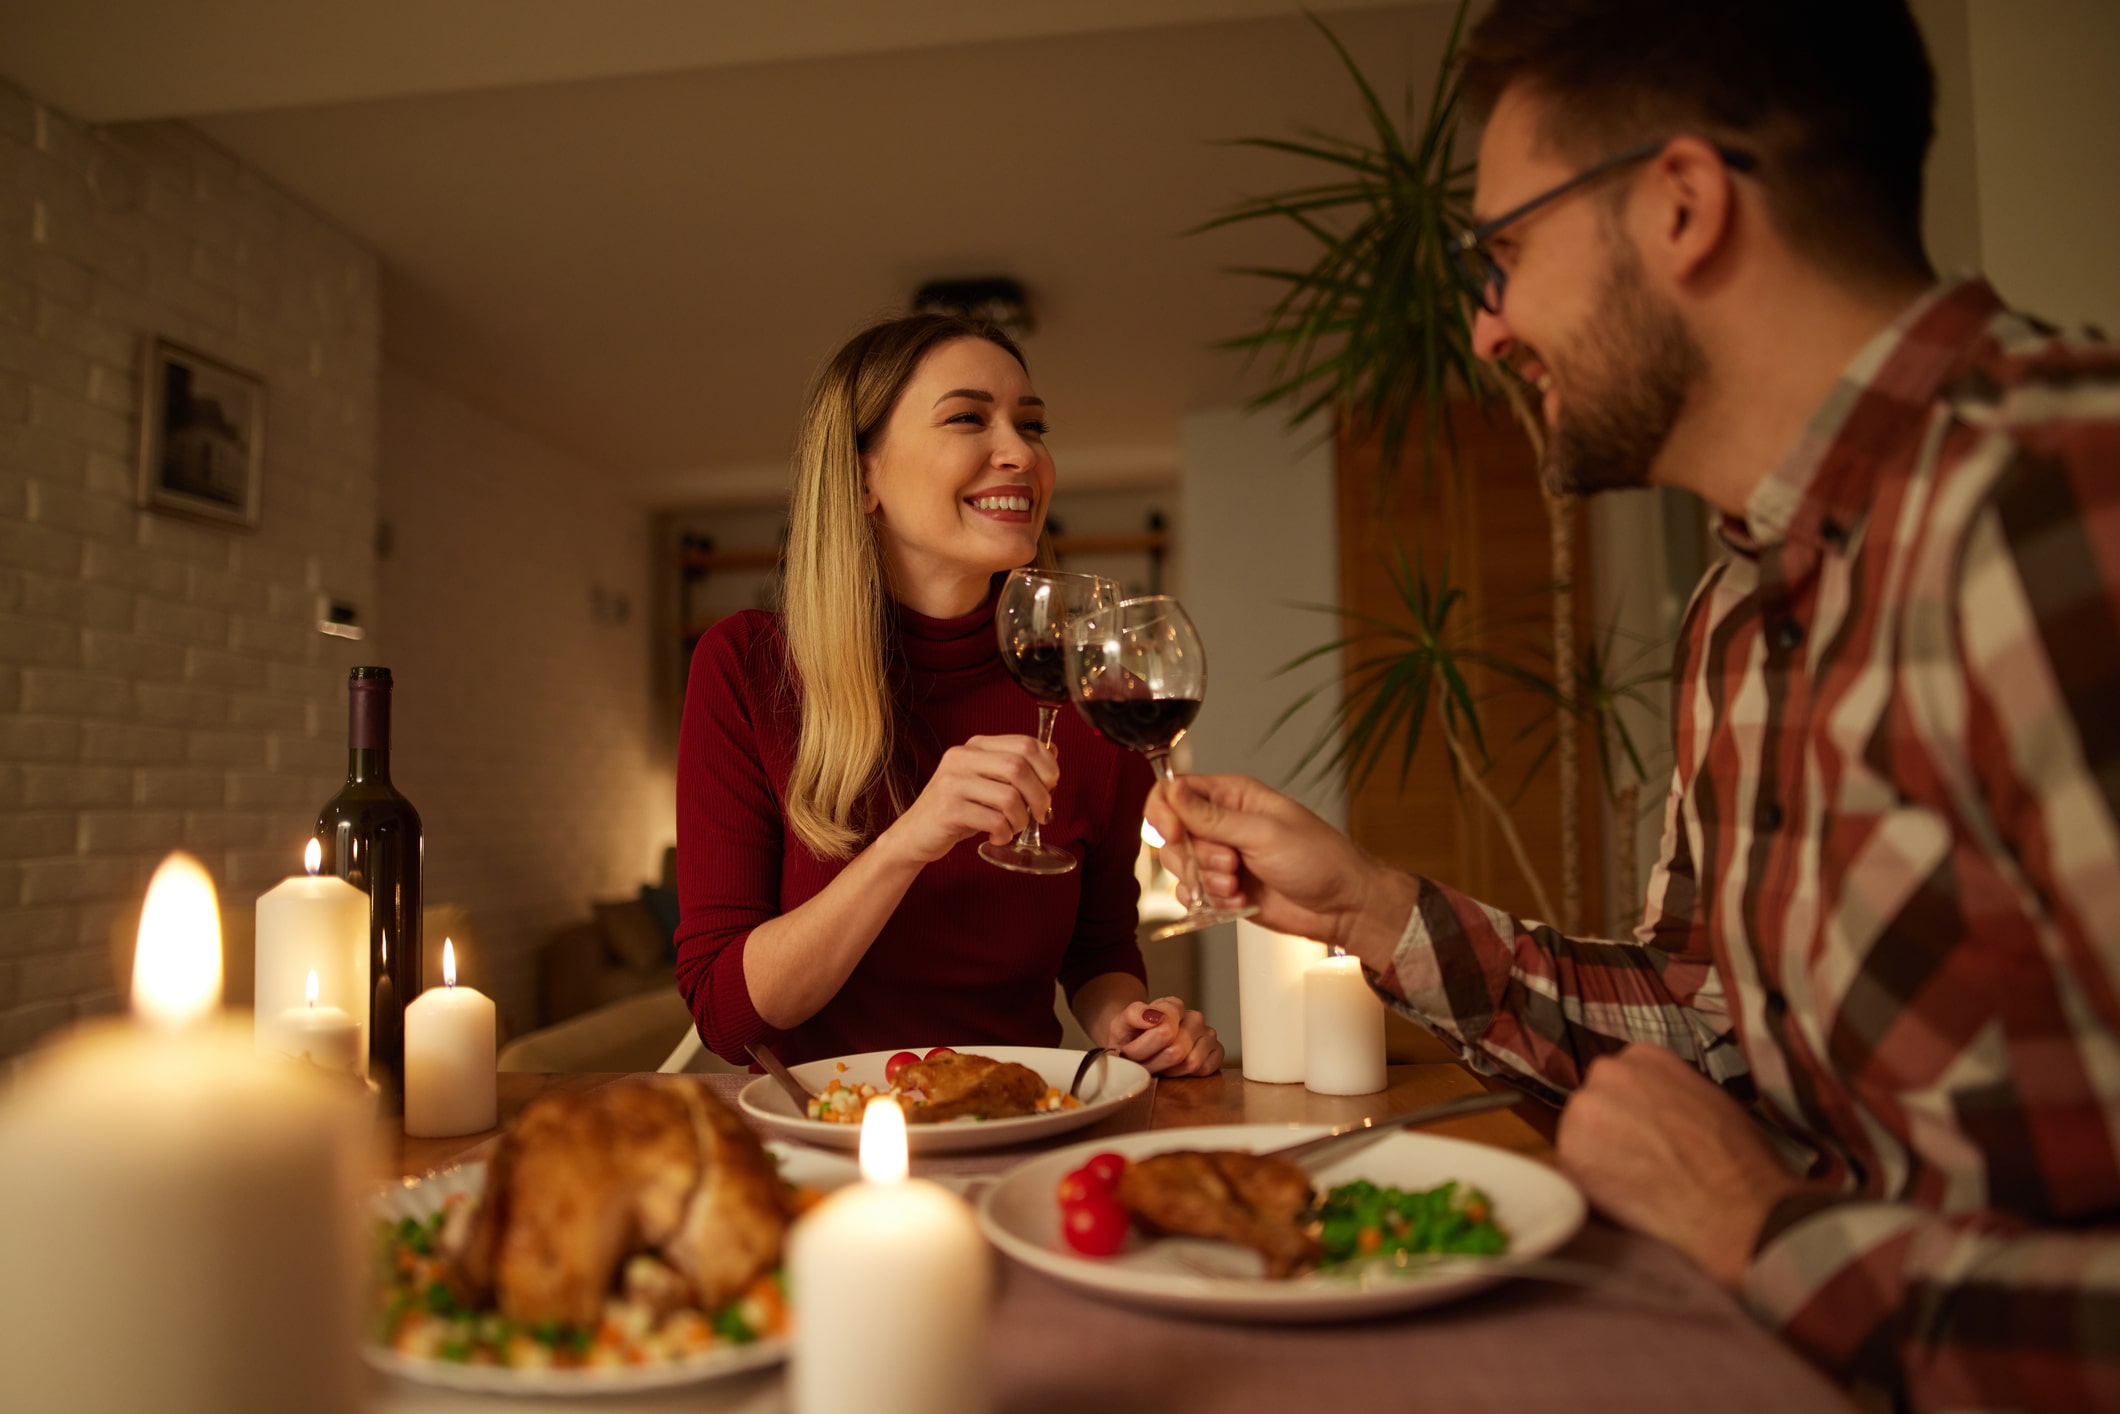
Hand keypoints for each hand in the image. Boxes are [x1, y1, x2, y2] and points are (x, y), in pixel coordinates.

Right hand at [880, 735, 1056, 865]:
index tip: (1050, 787)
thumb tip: (1052, 751)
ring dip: (1021, 819)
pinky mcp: (948, 810)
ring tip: (1013, 828)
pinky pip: (994, 821)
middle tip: (1041, 814)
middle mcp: (962, 758)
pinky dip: (1004, 833)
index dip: (1048, 767)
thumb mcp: (986, 781)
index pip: (1025, 743)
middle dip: (1040, 795)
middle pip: (1019, 767)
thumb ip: (1014, 765)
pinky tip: (997, 836)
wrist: (915, 834)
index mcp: (975, 745)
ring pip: (1009, 797)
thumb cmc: (957, 809)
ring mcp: (952, 783)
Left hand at [1104, 995, 1222, 1076]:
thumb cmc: (1131, 1035)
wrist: (1137, 1044)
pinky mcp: (1217, 1051)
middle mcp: (1195, 1017)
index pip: (1164, 1032)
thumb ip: (1133, 1014)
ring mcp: (1208, 1034)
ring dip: (1169, 1071)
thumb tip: (1153, 1016)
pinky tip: (1174, 1068)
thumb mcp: (1122, 1023)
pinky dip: (1186, 1075)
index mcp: (1173, 1006)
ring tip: (1157, 1064)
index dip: (1141, 1049)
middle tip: (1141, 1062)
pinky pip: (1205, 1070)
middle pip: (1177, 1051)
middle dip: (1154, 1063)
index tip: (1129, 1051)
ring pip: (1192, 1062)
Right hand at [1147, 775, 1400, 958]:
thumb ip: (1213, 817)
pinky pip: (1191, 894)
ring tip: (1237, 886)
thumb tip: (1173, 791)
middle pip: (1172, 833)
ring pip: (1180, 866)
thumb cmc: (1318, 860)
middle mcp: (1222, 824)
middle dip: (1195, 856)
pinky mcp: (1223, 889)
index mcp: (1232, 796)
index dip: (1165, 812)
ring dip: (1205, 881)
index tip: (1175, 834)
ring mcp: (1221, 858)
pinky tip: (1238, 902)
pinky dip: (1210, 902)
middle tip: (1229, 864)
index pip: (1175, 791)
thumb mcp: (1264, 833)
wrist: (1342, 907)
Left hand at [1556, 1043, 1808, 1288]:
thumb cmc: (1740, 1158)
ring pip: (1580, 1138)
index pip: (1619, 1082)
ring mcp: (1584, 1112)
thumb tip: (1654, 1110)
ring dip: (1598, 1161)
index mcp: (1643, 1056)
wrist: (1738, 1206)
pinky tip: (1627, 1203)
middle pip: (1595, 1106)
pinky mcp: (1570, 1156)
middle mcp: (1606, 1073)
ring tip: (1638, 1186)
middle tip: (1641, 1162)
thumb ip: (1668, 1092)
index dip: (1632, 1114)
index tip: (1647, 1135)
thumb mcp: (1707, 1098)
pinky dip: (1593, 1191)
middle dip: (1610, 1133)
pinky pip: (1574, 1174)